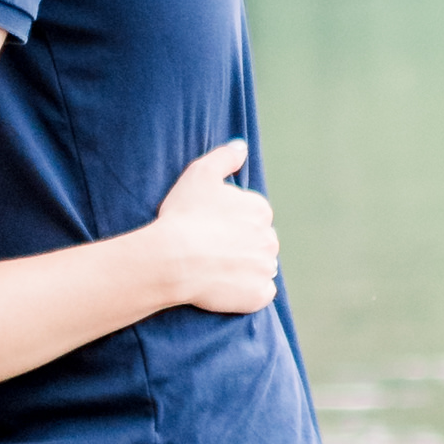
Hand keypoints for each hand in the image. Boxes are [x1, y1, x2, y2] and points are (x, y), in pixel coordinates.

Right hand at [145, 140, 278, 314]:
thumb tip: (242, 147)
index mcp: (260, 210)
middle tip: (212, 249)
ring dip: (246, 268)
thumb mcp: (200, 174)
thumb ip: (225, 157)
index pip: (253, 216)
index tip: (211, 227)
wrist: (173, 259)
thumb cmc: (184, 216)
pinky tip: (225, 286)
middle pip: (260, 242)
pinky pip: (260, 293)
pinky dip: (248, 292)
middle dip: (243, 245)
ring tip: (216, 269)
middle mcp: (270, 239)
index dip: (231, 222)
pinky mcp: (258, 295)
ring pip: (261, 267)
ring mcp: (266, 269)